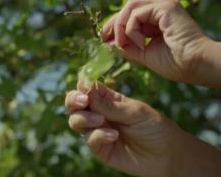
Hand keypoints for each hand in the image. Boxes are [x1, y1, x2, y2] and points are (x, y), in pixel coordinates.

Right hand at [65, 83, 180, 176]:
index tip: (84, 87)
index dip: (82, 86)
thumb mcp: (135, 111)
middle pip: (74, 104)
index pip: (86, 89)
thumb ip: (110, 104)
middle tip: (83, 101)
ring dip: (84, 119)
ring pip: (76, 121)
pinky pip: (89, 140)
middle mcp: (98, 114)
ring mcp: (97, 131)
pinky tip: (113, 136)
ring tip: (101, 121)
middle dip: (73, 101)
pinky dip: (97, 136)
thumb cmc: (155, 128)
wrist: (168, 155)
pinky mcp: (100, 148)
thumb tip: (85, 89)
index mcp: (107, 100)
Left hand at [100, 0, 207, 84]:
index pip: (131, 15)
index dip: (115, 25)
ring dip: (121, 26)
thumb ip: (127, 47)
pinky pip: (137, 13)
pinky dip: (131, 29)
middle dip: (113, 23)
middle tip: (105, 38)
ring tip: (122, 43)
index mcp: (158, 19)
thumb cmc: (177, 63)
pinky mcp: (166, 7)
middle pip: (128, 8)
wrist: (197, 66)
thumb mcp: (144, 54)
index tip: (104, 39)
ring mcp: (164, 6)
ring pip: (130, 7)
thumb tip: (109, 43)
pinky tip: (139, 43)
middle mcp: (161, 10)